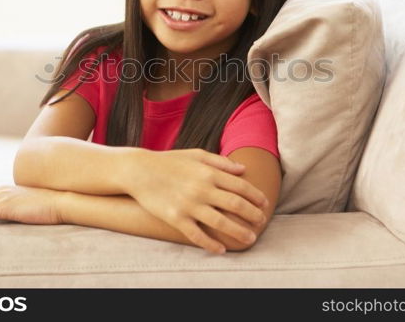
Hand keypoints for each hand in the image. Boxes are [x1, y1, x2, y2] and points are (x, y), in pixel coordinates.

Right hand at [125, 148, 268, 254]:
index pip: (240, 186)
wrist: (139, 170)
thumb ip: (220, 162)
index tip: (265, 204)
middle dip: (253, 215)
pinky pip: (197, 235)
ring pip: (221, 222)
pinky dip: (210, 244)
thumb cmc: (169, 161)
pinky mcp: (175, 218)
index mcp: (209, 172)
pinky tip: (221, 249)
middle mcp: (202, 188)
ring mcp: (189, 205)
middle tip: (262, 222)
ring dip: (239, 232)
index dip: (256, 196)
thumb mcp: (196, 155)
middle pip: (236, 204)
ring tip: (250, 239)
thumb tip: (242, 169)